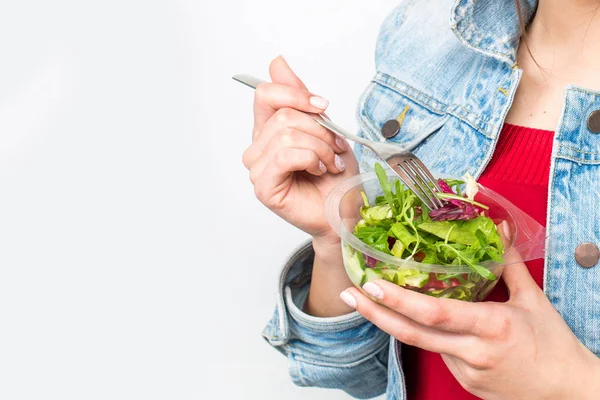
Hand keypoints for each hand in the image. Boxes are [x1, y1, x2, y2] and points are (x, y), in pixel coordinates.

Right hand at [243, 56, 358, 245]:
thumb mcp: (324, 127)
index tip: (323, 106)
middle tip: (334, 147)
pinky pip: (284, 156)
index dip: (296, 94)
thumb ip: (299, 96)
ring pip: (286, 135)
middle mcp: (258, 147)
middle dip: (319, 129)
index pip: (265, 94)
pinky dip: (310, 159)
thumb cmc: (336, 176)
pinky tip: (318, 170)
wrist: (345, 211)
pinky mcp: (264, 186)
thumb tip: (277, 62)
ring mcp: (258, 168)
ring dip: (319, 147)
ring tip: (329, 162)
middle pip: (283, 115)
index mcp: (268, 130)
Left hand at [340, 233, 599, 398]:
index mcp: (491, 327)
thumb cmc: (554, 346)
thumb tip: (499, 228)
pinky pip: (438, 352)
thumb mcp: (534, 300)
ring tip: (368, 300)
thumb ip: (509, 263)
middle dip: (374, 313)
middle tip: (348, 293)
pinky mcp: (464, 381)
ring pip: (422, 343)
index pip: (434, 314)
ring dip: (394, 321)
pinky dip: (423, 334)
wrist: (568, 393)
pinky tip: (413, 318)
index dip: (399, 300)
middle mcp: (472, 351)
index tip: (372, 285)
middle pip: (412, 334)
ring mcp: (465, 370)